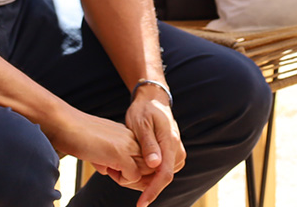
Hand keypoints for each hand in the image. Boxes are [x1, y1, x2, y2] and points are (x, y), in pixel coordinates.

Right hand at [46, 108, 148, 189]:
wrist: (64, 123)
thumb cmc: (77, 135)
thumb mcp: (98, 145)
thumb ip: (107, 156)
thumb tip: (109, 170)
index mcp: (128, 134)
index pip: (146, 157)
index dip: (136, 170)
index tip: (119, 172)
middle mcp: (133, 138)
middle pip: (149, 165)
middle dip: (136, 177)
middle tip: (116, 174)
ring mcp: (128, 145)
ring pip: (145, 171)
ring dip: (129, 178)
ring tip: (109, 169)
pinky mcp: (120, 154)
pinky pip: (133, 176)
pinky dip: (122, 179)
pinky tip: (105, 167)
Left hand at [125, 88, 185, 206]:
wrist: (153, 100)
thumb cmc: (144, 110)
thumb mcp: (141, 124)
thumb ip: (148, 145)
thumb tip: (154, 165)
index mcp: (170, 142)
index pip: (164, 174)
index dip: (153, 191)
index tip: (141, 204)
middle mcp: (177, 149)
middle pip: (163, 178)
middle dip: (143, 185)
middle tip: (119, 178)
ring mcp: (177, 152)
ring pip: (162, 176)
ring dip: (144, 179)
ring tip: (123, 171)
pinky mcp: (173, 154)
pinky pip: (161, 170)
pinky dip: (148, 173)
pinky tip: (133, 167)